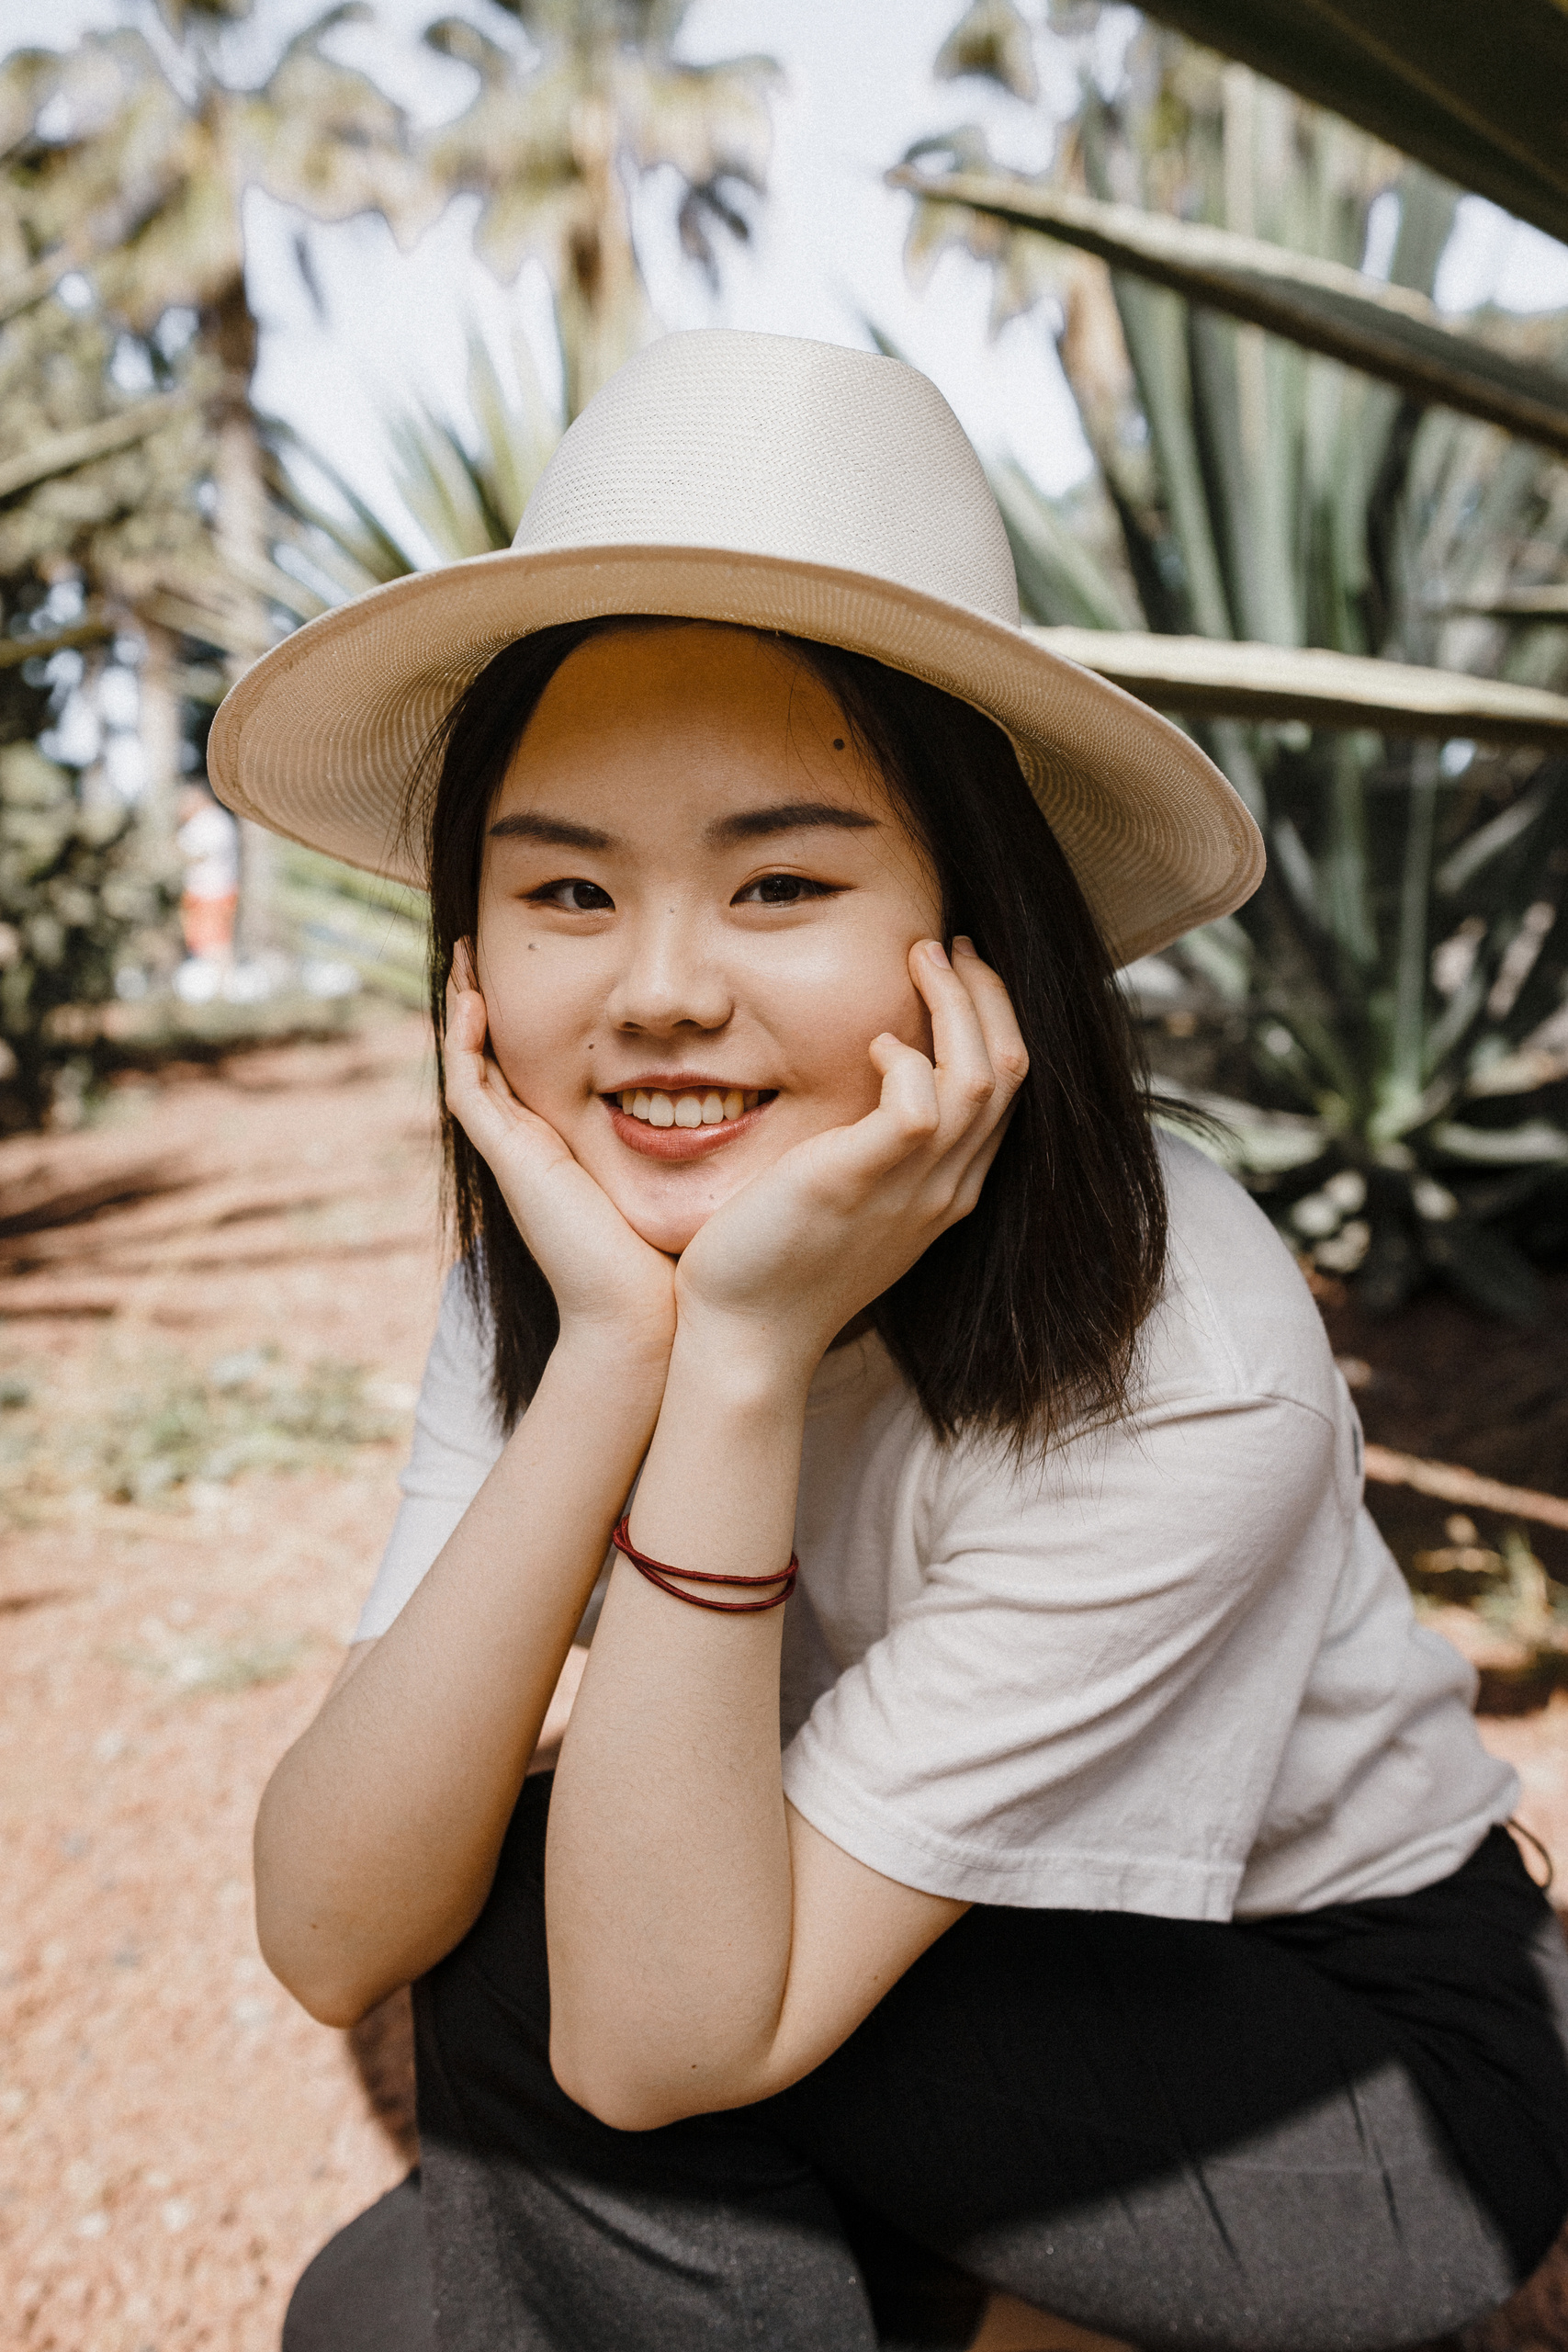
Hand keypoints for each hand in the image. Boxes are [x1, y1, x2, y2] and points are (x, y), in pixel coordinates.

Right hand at [444, 943, 676, 1359]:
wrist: (644, 1315)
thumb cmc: (673, 1259)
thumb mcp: (686, 1176)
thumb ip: (698, 1138)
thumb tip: (746, 1098)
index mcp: (569, 1148)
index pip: (538, 1069)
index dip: (536, 1020)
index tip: (550, 971)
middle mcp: (534, 1147)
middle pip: (493, 1060)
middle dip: (486, 1005)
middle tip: (481, 948)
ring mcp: (515, 1153)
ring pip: (470, 1065)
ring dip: (464, 1009)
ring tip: (466, 956)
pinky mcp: (509, 1159)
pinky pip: (470, 1087)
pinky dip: (466, 1041)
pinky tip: (475, 998)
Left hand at [673, 936, 1026, 1382]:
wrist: (747, 1337)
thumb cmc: (779, 1265)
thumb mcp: (849, 1199)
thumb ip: (874, 1149)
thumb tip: (870, 1087)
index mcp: (947, 1191)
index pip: (1006, 1091)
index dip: (993, 1020)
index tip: (959, 972)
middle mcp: (945, 1189)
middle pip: (1009, 1069)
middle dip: (987, 994)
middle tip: (949, 945)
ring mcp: (911, 1189)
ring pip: (978, 1075)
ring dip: (954, 1004)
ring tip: (920, 958)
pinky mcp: (858, 1182)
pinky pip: (917, 1105)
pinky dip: (904, 1058)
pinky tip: (872, 1043)